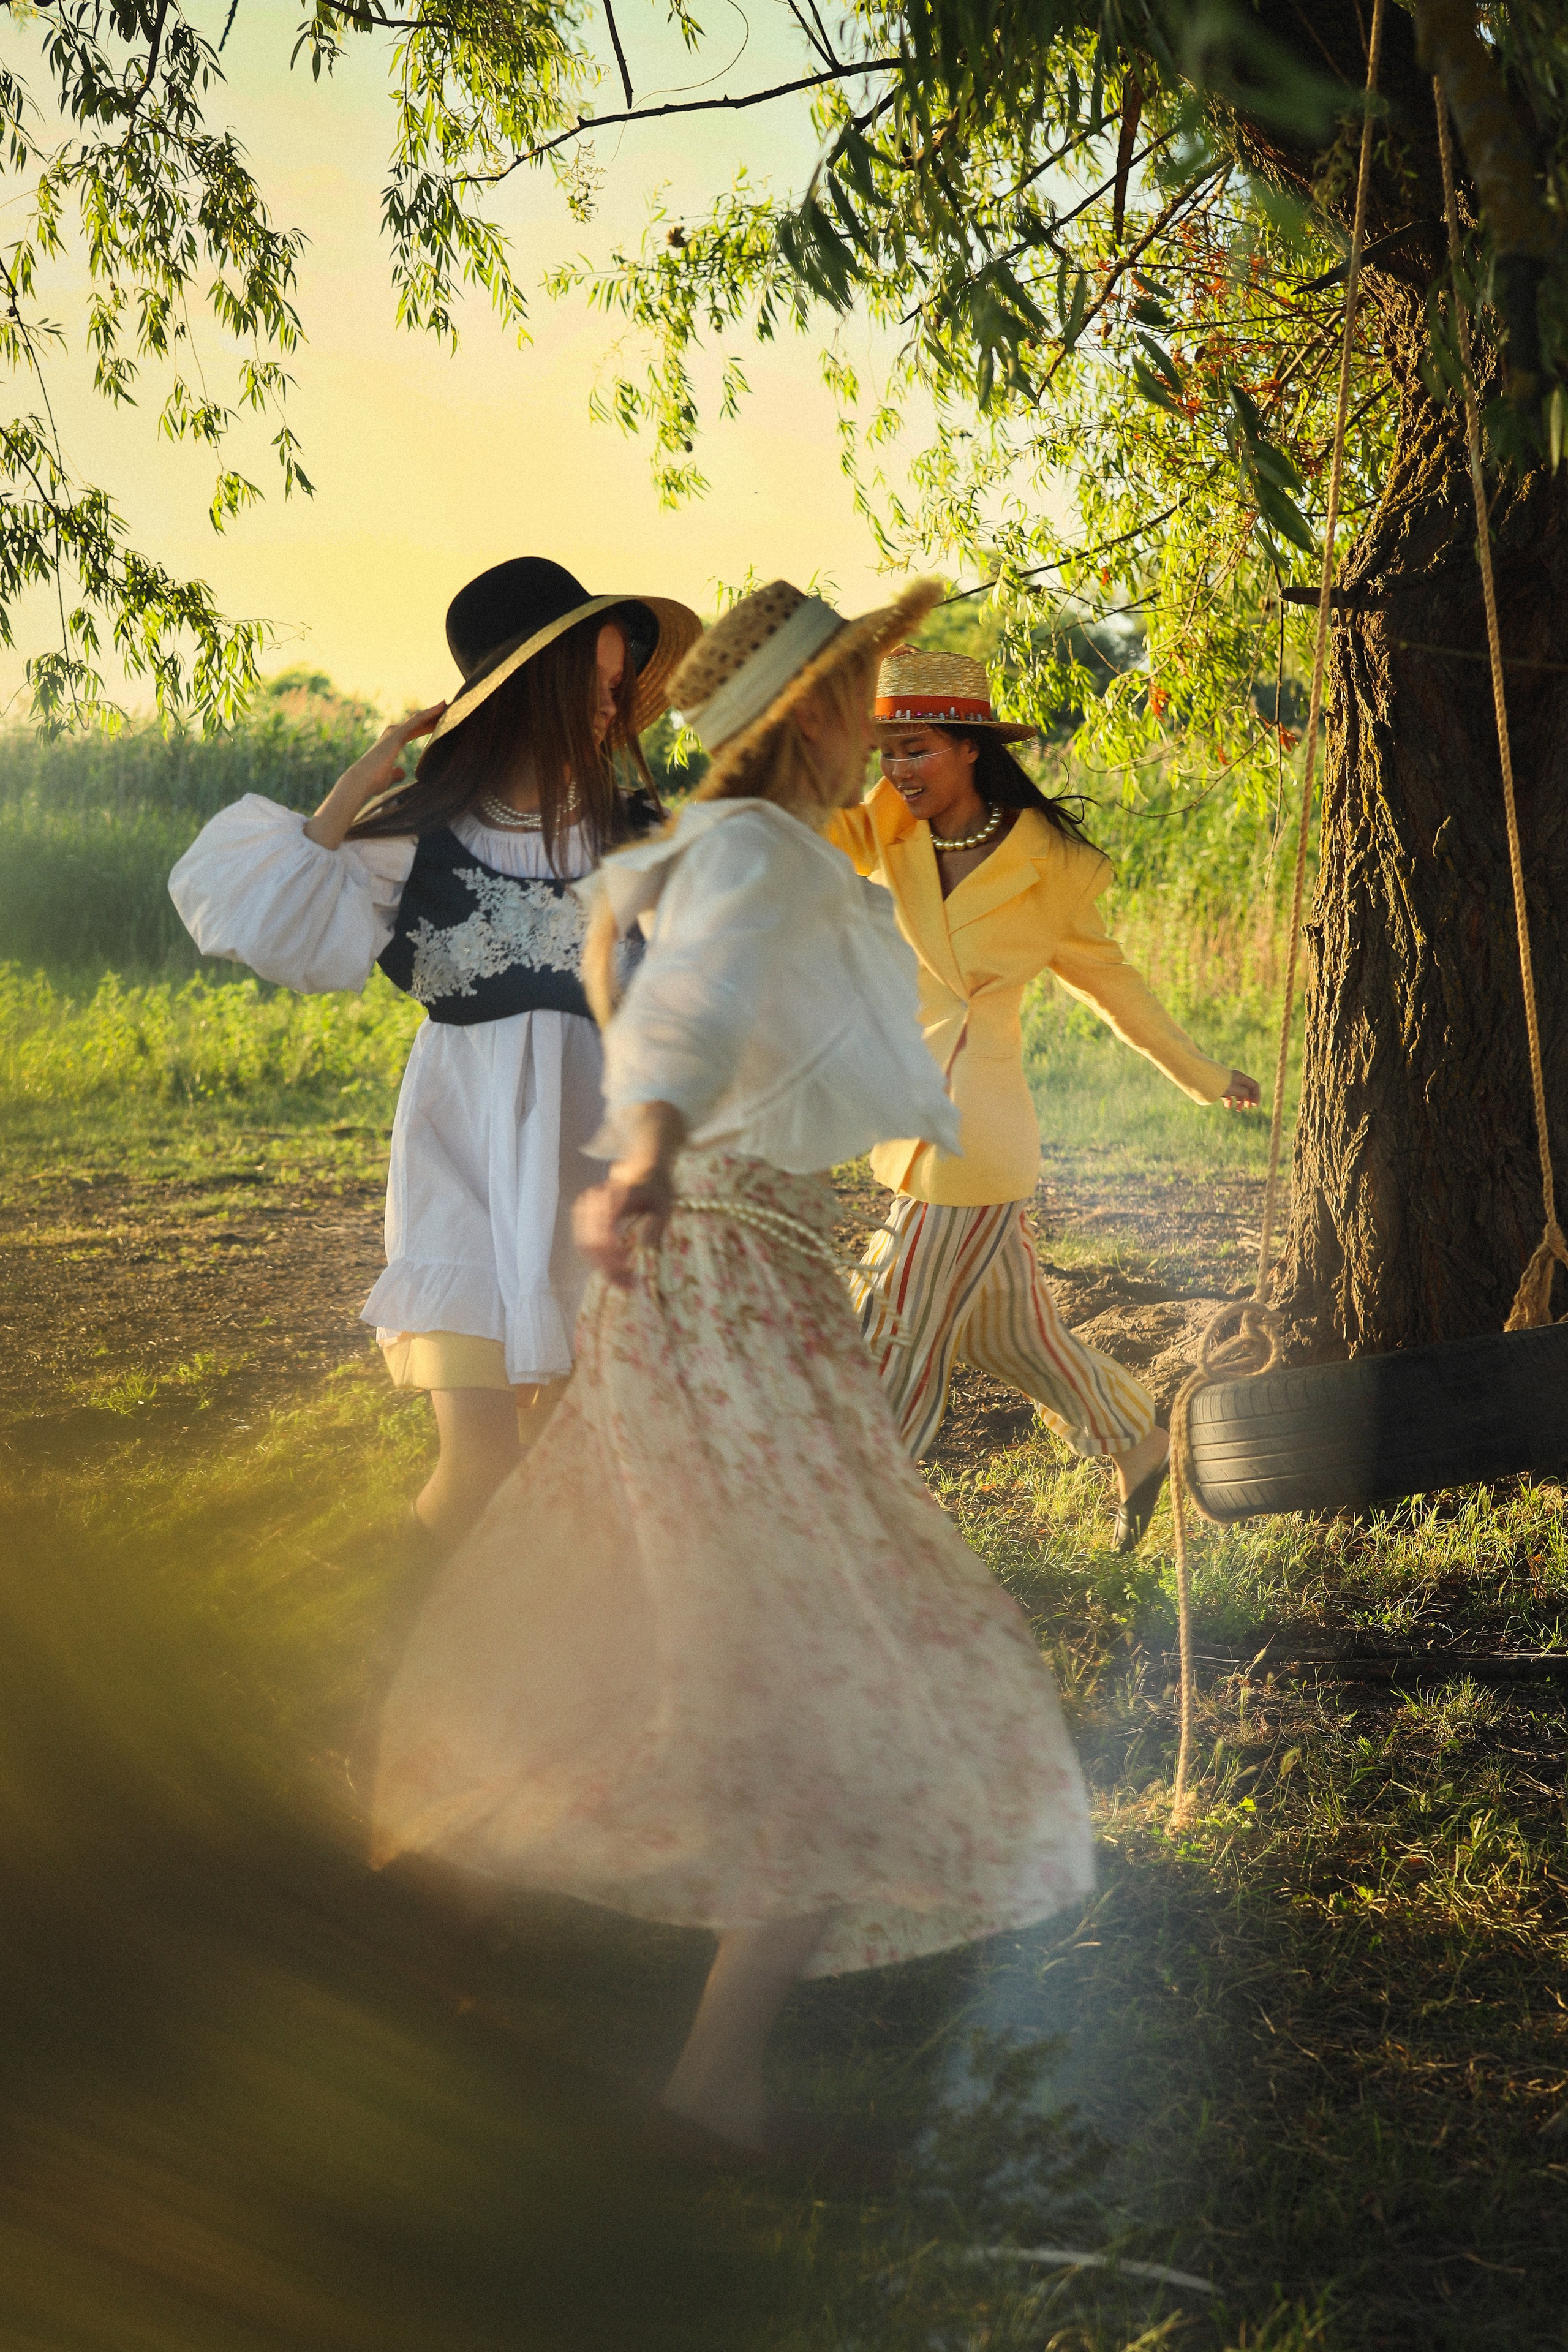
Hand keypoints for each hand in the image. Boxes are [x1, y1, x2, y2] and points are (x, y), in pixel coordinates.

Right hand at [304, 700, 446, 846]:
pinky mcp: (396, 735)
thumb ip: (395, 773)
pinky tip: (441, 707)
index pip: (412, 732)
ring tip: (447, 704)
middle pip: (416, 723)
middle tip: (448, 710)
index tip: (439, 723)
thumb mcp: (388, 777)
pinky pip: (416, 721)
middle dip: (431, 717)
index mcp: (391, 744)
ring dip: (432, 711)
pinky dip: (429, 713)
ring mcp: (394, 733)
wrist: (360, 782)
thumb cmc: (372, 782)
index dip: (425, 727)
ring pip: (417, 719)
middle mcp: (392, 735)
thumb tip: (402, 772)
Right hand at [573, 1101, 686, 1286]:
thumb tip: (647, 1249)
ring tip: (622, 1278)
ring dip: (600, 1265)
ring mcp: (586, 1204)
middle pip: (590, 1244)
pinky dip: (595, 1255)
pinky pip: (583, 1239)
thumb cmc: (657, 1185)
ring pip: (584, 1244)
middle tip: (626, 1284)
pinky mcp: (583, 1210)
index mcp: (614, 1198)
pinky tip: (613, 1264)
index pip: (603, 1236)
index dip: (612, 1260)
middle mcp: (595, 1200)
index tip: (628, 1275)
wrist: (643, 1164)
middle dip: (607, 1268)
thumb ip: (657, 1225)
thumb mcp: (666, 1204)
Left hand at [1223, 1069, 1260, 1109]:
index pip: (1254, 1086)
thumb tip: (1248, 1096)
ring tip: (1237, 1109)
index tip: (1255, 1106)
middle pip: (1247, 1090)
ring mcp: (1228, 1084)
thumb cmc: (1220, 1084)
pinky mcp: (1221, 1088)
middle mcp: (1236, 1079)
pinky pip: (1229, 1095)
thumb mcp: (1235, 1089)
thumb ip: (1245, 1093)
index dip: (1256, 1096)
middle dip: (1248, 1099)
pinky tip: (1227, 1107)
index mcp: (1241, 1077)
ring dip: (1239, 1102)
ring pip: (1238, 1093)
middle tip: (1247, 1107)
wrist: (1204, 1080)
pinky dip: (1230, 1101)